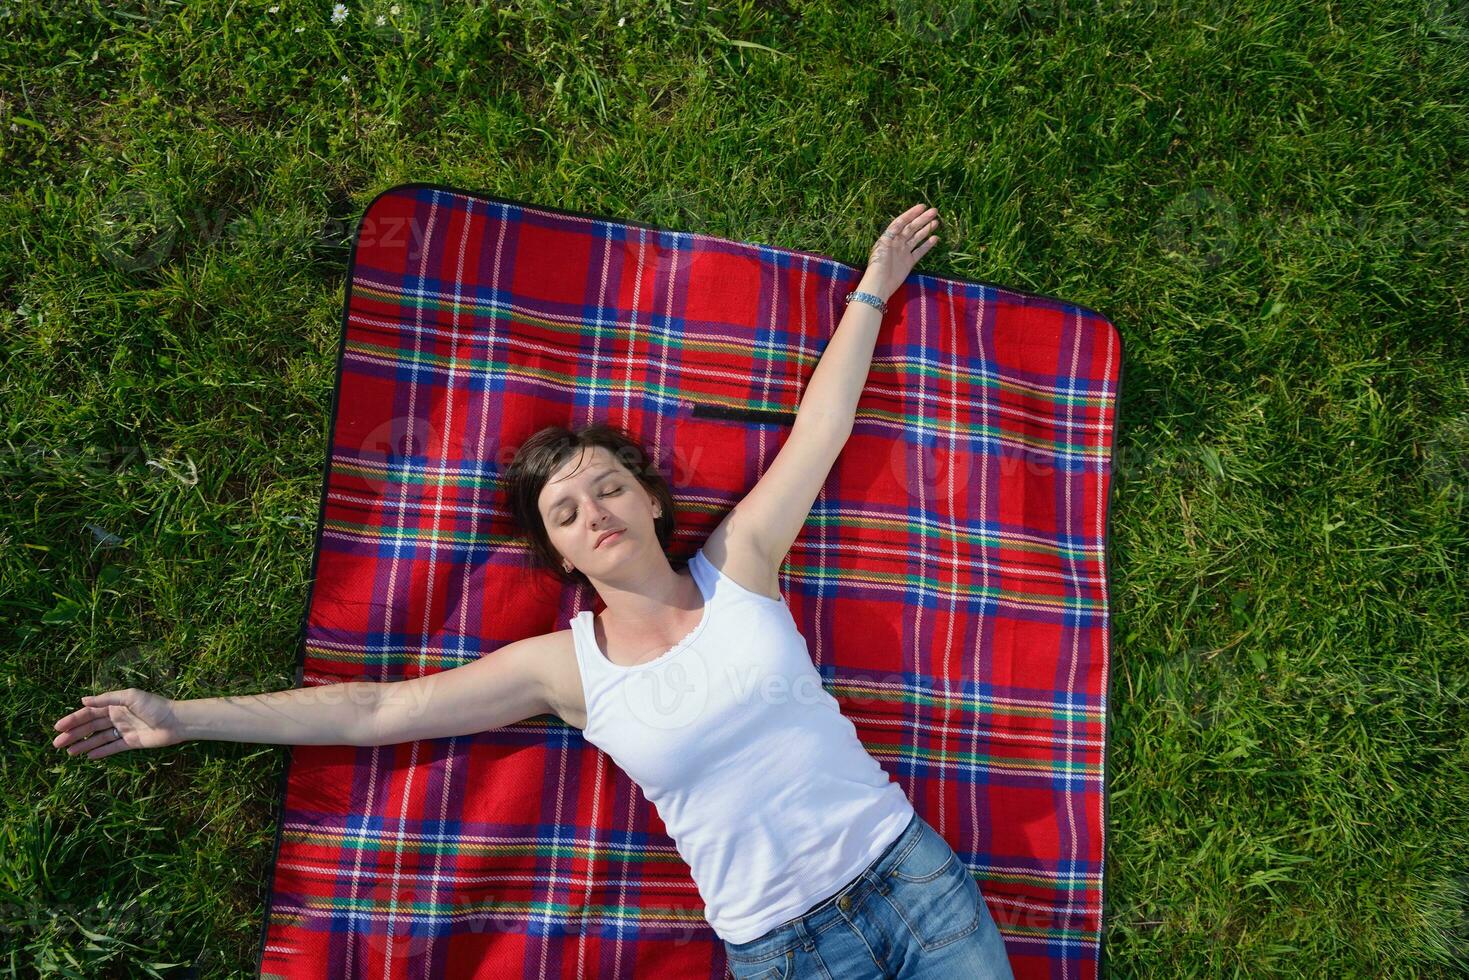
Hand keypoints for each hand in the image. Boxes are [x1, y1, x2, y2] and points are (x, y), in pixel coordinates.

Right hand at [51, 688, 183, 760]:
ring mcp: (124, 730)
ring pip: (99, 738)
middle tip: (57, 744)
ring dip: (84, 744)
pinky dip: (100, 751)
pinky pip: (112, 747)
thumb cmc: (154, 706)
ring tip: (69, 752)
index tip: (58, 727)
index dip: (73, 719)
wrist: (176, 722)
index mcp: (116, 704)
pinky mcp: (131, 742)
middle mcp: (118, 716)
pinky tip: (88, 756)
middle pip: (91, 726)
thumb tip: (83, 700)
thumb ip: (107, 699)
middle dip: (74, 734)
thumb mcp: (130, 697)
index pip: (89, 712)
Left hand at [859, 203, 941, 301]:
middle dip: (922, 219)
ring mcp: (904, 252)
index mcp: (889, 236)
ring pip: (917, 237)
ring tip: (936, 222)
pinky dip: (927, 245)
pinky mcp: (909, 262)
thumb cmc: (878, 264)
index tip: (922, 207)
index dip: (912, 213)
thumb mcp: (883, 245)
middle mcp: (897, 242)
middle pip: (912, 227)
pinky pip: (920, 251)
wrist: (880, 284)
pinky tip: (935, 238)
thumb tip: (902, 221)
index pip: (902, 221)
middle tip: (934, 211)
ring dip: (926, 229)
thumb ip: (893, 233)